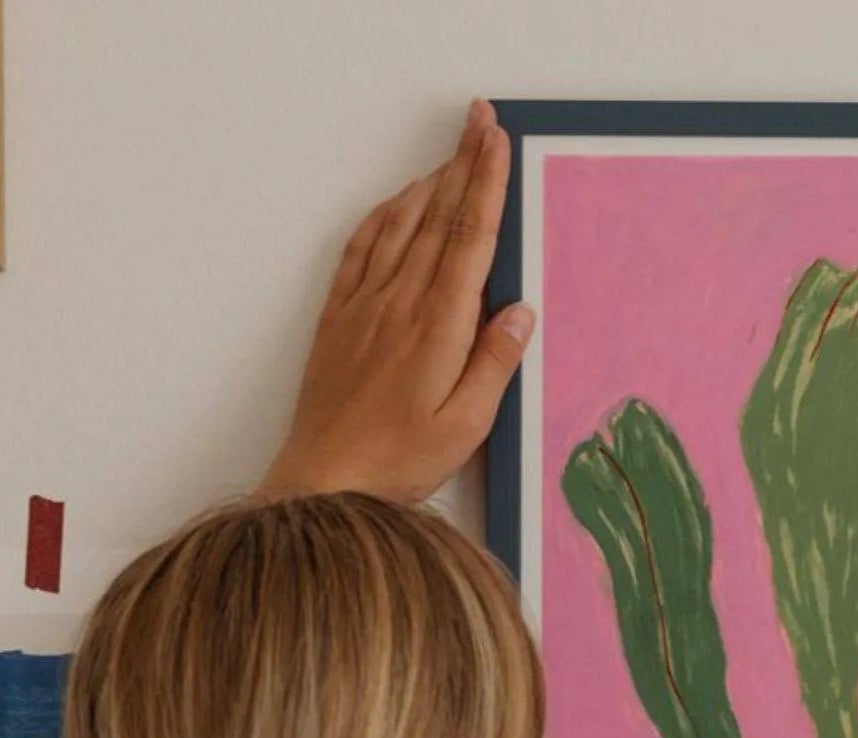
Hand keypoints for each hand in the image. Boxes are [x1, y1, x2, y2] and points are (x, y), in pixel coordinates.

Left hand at [257, 100, 532, 503]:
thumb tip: (520, 312)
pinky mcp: (338, 321)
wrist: (322, 482)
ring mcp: (364, 308)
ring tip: (449, 153)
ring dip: (427, 183)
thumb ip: (493, 367)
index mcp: (439, 328)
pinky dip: (382, 217)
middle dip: (462, 165)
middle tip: (479, 121)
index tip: (497, 143)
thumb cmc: (397, 463)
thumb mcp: (464, 429)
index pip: (470, 240)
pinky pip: (360, 251)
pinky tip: (395, 204)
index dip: (485, 185)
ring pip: (400, 226)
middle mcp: (400, 305)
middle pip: (438, 219)